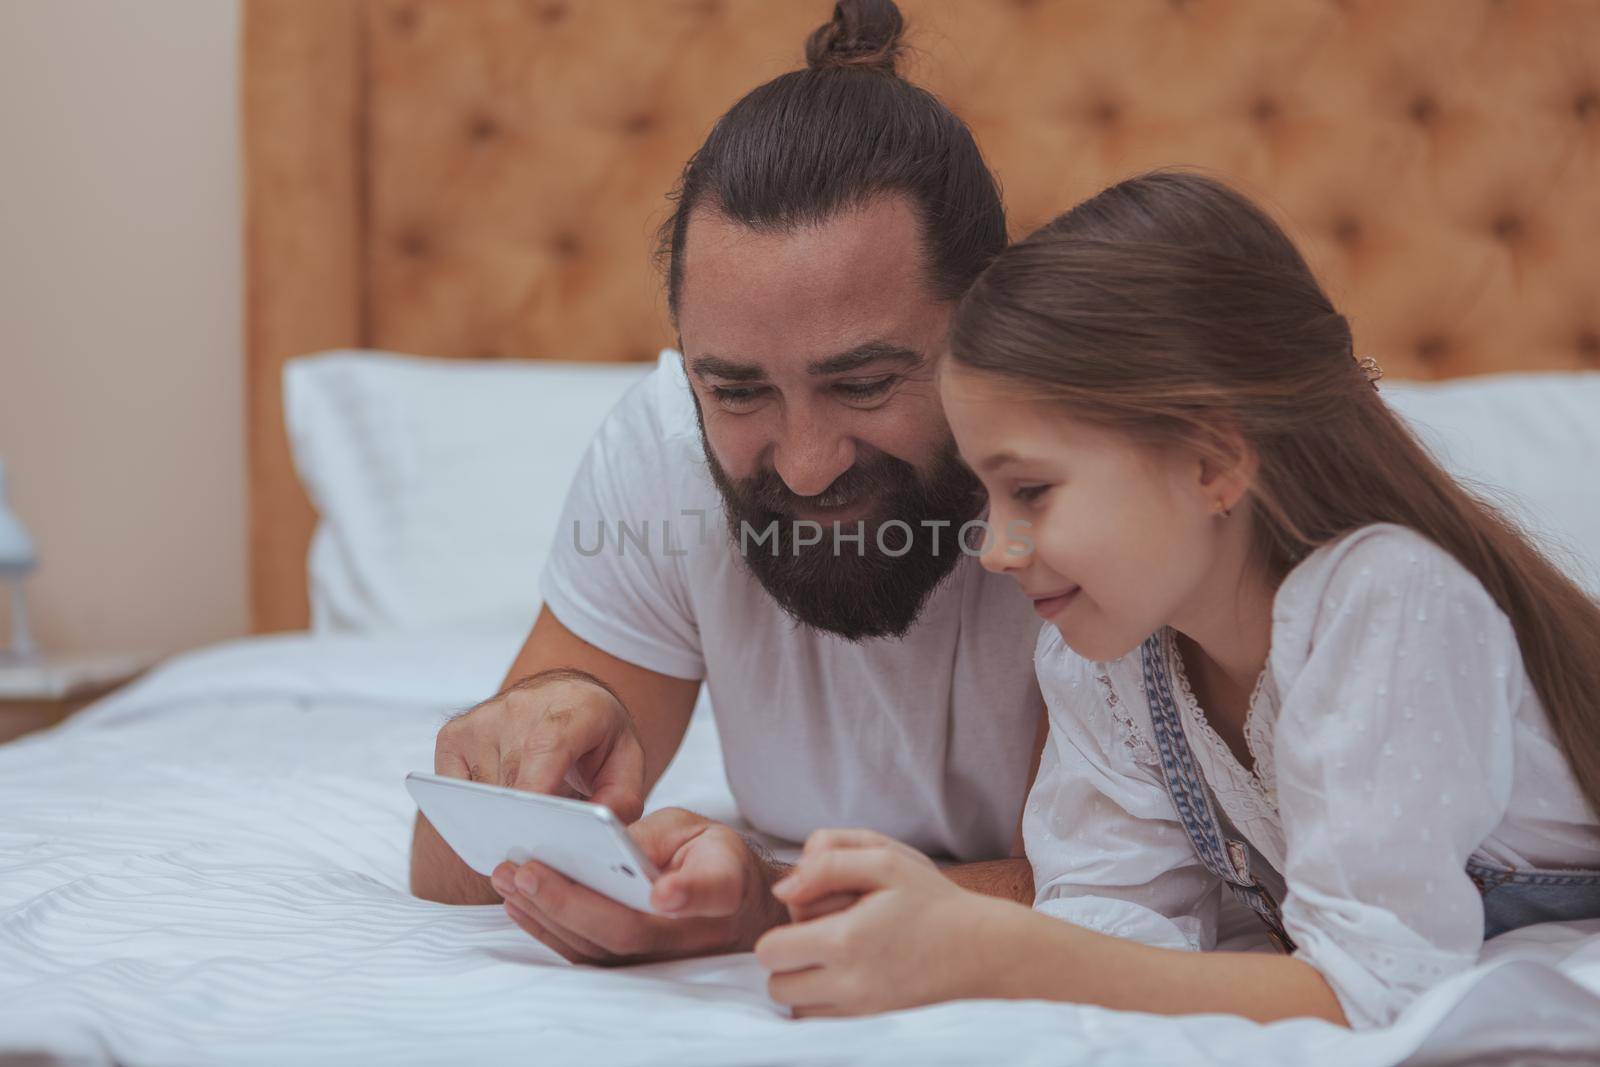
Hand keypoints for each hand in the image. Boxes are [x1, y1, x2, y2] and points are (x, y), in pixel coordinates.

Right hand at [434, 668, 644, 821]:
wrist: (566, 696)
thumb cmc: (597, 735)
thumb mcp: (626, 762)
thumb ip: (619, 801)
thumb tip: (590, 835)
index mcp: (574, 709)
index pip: (548, 746)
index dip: (536, 786)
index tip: (532, 823)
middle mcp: (522, 707)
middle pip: (513, 781)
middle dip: (525, 821)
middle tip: (542, 843)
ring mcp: (483, 719)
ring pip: (484, 792)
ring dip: (502, 814)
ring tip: (528, 812)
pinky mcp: (455, 734)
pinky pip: (454, 788)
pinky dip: (474, 805)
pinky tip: (499, 800)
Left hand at [492, 807, 789, 963]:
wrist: (726, 901)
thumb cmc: (707, 857)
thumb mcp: (693, 828)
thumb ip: (655, 836)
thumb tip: (604, 845)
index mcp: (723, 888)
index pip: (711, 892)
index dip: (688, 894)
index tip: (664, 893)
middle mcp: (693, 935)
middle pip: (630, 930)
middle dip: (571, 902)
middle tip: (526, 870)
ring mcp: (660, 961)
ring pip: (599, 950)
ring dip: (546, 915)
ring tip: (507, 878)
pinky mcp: (631, 968)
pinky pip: (585, 956)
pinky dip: (547, 930)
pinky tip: (518, 902)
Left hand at [755, 829, 1008, 1016]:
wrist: (982, 951)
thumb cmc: (932, 900)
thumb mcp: (886, 859)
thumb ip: (827, 862)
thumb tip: (782, 891)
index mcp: (846, 940)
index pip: (771, 950)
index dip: (782, 930)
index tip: (809, 917)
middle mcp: (849, 986)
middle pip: (778, 985)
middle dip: (789, 960)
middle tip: (822, 938)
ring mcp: (861, 1014)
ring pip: (796, 1010)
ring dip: (804, 985)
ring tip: (837, 959)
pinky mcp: (871, 1028)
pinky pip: (822, 1025)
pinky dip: (823, 1005)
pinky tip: (849, 979)